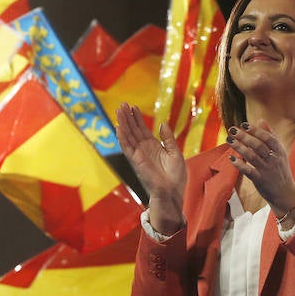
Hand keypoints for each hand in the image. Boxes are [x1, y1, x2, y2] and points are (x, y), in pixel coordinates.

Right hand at [116, 103, 186, 234]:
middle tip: (122, 104)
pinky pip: (127, 148)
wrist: (173, 191)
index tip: (133, 106)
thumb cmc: (175, 176)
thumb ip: (168, 138)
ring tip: (119, 111)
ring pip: (128, 136)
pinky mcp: (136, 161)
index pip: (141, 129)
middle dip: (127, 117)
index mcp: (152, 146)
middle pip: (132, 129)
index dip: (137, 117)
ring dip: (123, 123)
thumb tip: (162, 124)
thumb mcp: (175, 153)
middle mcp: (143, 149)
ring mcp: (139, 155)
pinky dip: (122, 138)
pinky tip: (119, 128)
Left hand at [225, 120, 294, 216]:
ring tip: (229, 140)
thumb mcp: (280, 152)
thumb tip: (261, 120)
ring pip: (252, 156)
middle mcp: (274, 159)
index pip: (268, 138)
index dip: (256, 130)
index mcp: (279, 151)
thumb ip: (271, 136)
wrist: (285, 194)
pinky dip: (240, 164)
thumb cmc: (280, 170)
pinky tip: (231, 158)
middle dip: (244, 136)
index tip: (244, 124)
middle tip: (232, 130)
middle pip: (258, 145)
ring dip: (239, 147)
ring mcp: (267, 170)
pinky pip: (249, 171)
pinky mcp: (260, 180)